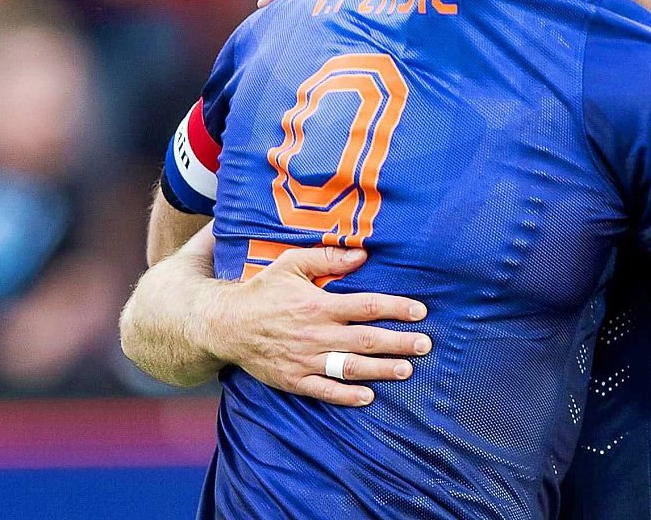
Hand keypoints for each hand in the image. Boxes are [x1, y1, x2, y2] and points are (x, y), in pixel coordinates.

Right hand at [203, 244, 431, 406]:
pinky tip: (368, 397)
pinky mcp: (294, 379)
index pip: (367, 306)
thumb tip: (362, 254)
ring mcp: (306, 360)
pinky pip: (325, 391)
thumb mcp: (290, 264)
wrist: (225, 325)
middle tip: (425, 344)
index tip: (420, 311)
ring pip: (351, 367)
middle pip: (366, 339)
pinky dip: (347, 396)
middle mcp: (316, 334)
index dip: (397, 308)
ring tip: (407, 369)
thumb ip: (326, 258)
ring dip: (381, 369)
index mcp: (319, 304)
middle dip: (399, 342)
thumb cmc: (262, 291)